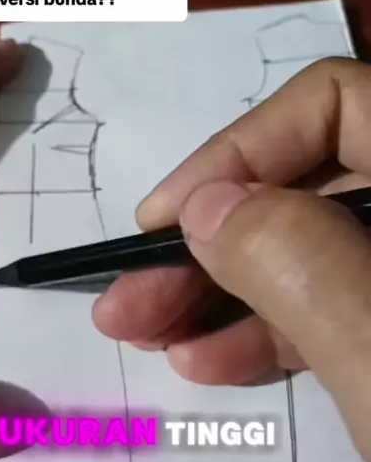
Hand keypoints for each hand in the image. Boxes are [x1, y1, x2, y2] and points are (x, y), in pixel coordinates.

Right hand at [93, 58, 370, 461]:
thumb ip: (296, 262)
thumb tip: (205, 208)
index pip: (332, 101)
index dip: (238, 152)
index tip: (163, 224)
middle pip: (310, 186)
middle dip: (209, 246)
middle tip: (125, 301)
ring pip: (314, 253)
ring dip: (221, 293)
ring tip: (143, 336)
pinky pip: (337, 305)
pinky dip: (272, 331)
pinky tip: (207, 360)